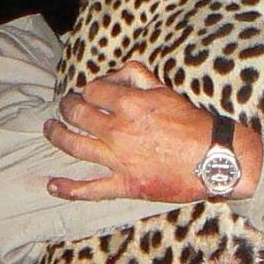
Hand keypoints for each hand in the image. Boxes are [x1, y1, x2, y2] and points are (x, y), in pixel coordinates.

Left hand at [45, 59, 262, 202]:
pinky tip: (53, 185)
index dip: (88, 89)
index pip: (93, 90)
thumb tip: (115, 74)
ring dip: (57, 136)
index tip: (89, 92)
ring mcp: (118, 159)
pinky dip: (69, 188)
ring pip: (75, 145)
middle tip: (64, 106)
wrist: (214, 159)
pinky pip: (91, 189)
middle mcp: (117, 130)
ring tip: (49, 129)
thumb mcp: (166, 90)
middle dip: (67, 107)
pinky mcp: (125, 185)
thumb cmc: (194, 124)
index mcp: (128, 104)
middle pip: (78, 115)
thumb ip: (137, 76)